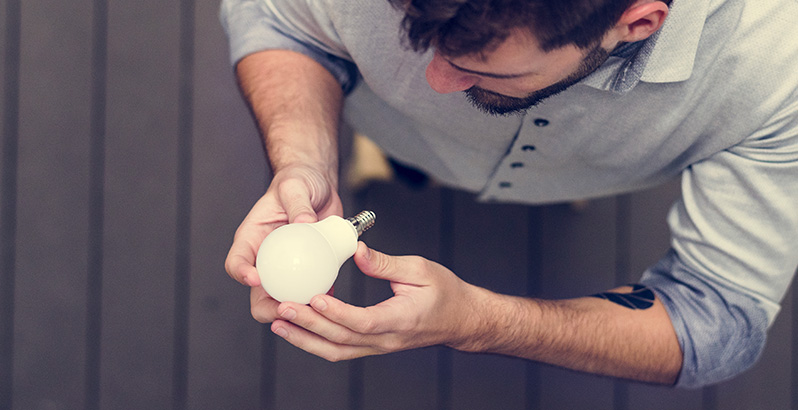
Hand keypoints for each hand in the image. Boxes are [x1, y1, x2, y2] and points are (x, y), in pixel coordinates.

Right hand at [226, 164, 341, 322]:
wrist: (320, 186)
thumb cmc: (299, 181)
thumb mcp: (296, 186)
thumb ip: (298, 203)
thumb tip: (304, 224)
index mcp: (252, 238)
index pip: (236, 261)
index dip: (241, 274)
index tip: (255, 279)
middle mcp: (266, 257)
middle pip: (258, 292)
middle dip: (268, 307)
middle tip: (287, 307)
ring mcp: (287, 267)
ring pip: (284, 299)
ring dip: (296, 309)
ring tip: (311, 310)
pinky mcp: (308, 269)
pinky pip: (310, 290)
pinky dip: (318, 299)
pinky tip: (330, 299)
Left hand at [267, 242, 485, 360]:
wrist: (461, 319)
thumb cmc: (445, 292)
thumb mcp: (420, 270)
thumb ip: (386, 263)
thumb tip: (356, 250)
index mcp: (401, 320)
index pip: (364, 321)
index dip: (338, 313)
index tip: (315, 298)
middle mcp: (387, 340)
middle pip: (342, 340)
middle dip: (309, 325)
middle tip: (283, 308)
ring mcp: (379, 347)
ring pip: (336, 350)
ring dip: (305, 339)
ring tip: (279, 323)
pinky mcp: (373, 345)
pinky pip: (341, 348)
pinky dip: (316, 340)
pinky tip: (297, 327)